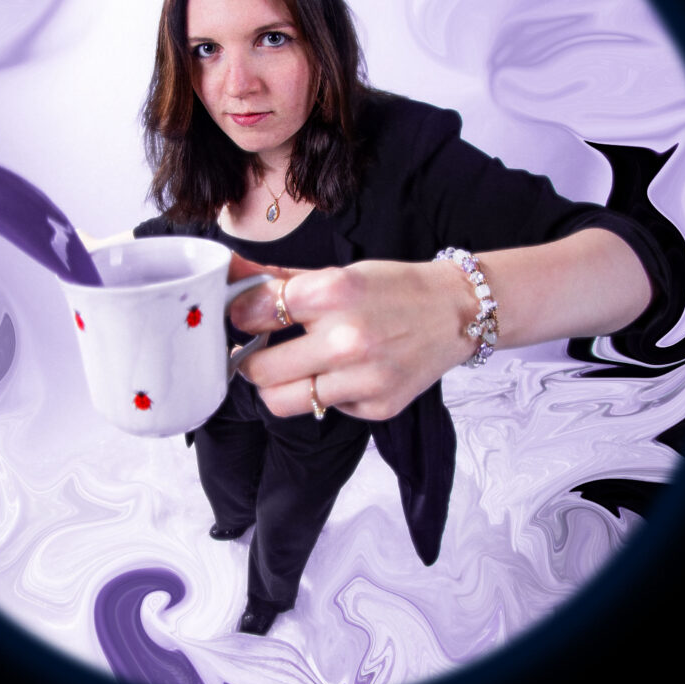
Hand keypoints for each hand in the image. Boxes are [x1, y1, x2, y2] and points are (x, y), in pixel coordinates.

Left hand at [227, 254, 474, 420]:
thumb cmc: (393, 288)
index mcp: (333, 293)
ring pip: (281, 401)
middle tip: (261, 352)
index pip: (255, 314)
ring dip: (278, 386)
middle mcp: (347, 339)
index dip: (242, 317)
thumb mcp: (339, 274)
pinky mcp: (377, 407)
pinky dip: (325, 394)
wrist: (456, 312)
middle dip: (252, 360)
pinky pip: (324, 409)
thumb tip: (228, 275)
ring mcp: (363, 379)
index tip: (246, 318)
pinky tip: (344, 374)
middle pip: (259, 370)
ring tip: (293, 369)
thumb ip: (280, 280)